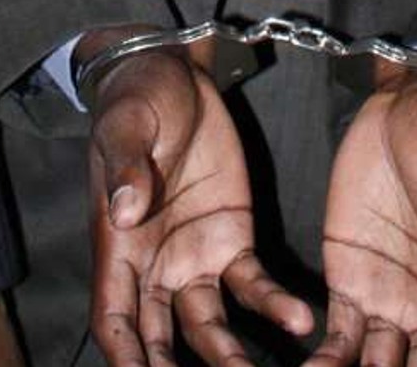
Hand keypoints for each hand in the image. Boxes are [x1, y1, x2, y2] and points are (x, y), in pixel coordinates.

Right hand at [86, 47, 312, 365]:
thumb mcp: (128, 127)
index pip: (116, 316)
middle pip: (161, 335)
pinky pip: (253, 284)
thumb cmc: (138, 102)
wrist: (175, 77)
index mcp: (119, 244)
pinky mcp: (234, 237)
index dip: (127, 354)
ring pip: (209, 324)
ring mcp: (197, 253)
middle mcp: (156, 262)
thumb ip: (127, 168)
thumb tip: (124, 213)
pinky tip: (300, 320)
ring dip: (229, 356)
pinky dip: (274, 306)